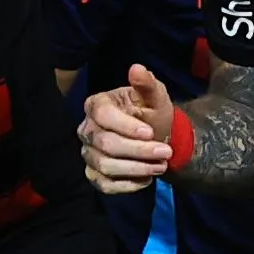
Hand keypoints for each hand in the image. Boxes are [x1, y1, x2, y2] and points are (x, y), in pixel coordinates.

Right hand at [82, 64, 180, 194]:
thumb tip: (137, 68)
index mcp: (96, 105)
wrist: (156, 139)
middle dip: (139, 150)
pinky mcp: (94, 174)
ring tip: (162, 166)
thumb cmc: (152, 114)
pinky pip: (104, 184)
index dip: (125, 126)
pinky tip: (146, 179)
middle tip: (166, 152)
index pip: (102, 114)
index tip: (150, 132)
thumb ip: (147, 84)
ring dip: (137, 168)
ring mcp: (88, 153)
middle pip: (106, 143)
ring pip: (105, 165)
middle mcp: (86, 129)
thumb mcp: (155, 97)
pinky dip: (127, 185)